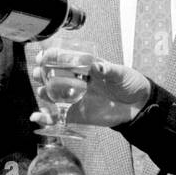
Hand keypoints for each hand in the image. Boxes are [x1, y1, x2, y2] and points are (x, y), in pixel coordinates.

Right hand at [32, 54, 150, 127]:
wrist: (137, 106)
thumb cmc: (129, 83)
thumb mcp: (121, 73)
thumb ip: (109, 70)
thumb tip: (96, 66)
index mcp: (87, 66)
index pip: (66, 58)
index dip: (54, 56)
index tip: (44, 56)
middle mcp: (78, 80)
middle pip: (54, 75)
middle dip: (43, 73)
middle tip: (38, 72)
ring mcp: (76, 97)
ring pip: (53, 94)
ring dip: (44, 92)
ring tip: (41, 91)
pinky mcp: (76, 114)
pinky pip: (58, 116)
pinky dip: (46, 118)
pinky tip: (37, 117)